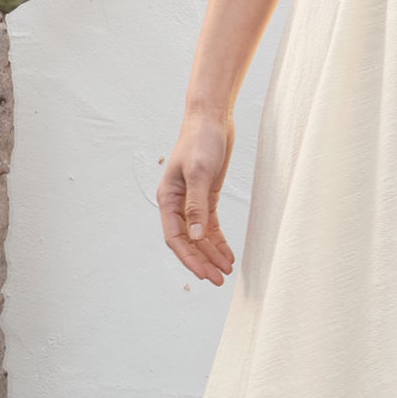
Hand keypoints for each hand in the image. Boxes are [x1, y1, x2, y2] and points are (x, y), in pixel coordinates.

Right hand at [159, 109, 237, 284]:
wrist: (212, 117)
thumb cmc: (201, 140)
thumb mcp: (199, 172)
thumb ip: (197, 206)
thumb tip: (195, 236)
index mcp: (168, 198)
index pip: (175, 237)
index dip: (189, 258)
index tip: (205, 274)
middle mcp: (177, 203)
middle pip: (187, 241)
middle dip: (202, 261)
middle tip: (219, 279)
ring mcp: (192, 201)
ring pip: (199, 236)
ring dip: (211, 254)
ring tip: (227, 270)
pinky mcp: (207, 196)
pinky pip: (210, 225)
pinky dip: (218, 240)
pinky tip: (228, 254)